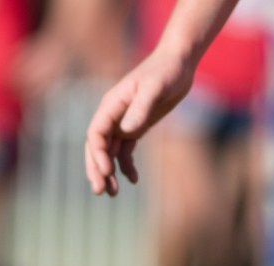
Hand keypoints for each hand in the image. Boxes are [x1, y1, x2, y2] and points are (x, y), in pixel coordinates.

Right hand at [84, 51, 195, 195]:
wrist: (177, 64)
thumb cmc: (165, 71)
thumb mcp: (155, 88)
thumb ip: (141, 107)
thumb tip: (128, 129)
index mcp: (111, 105)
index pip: (95, 133)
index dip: (97, 154)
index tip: (107, 171)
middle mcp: (113, 115)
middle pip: (97, 146)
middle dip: (97, 169)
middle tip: (102, 192)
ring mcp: (124, 121)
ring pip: (109, 151)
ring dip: (109, 172)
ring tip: (113, 194)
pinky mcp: (137, 126)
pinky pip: (126, 149)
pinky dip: (126, 165)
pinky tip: (133, 180)